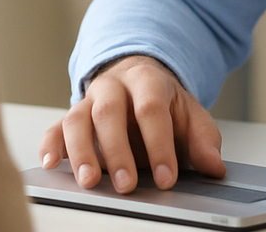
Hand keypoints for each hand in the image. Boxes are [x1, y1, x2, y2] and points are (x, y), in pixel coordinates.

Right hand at [39, 55, 225, 192]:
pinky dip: (50, 145)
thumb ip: (204, 139)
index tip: (166, 178)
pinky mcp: (70, 117)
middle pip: (109, 112)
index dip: (159, 144)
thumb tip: (214, 166)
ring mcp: (88, 100)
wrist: (138, 80)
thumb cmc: (163, 102)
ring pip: (77, 119)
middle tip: (128, 185)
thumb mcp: (190, 114)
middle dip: (118, 151)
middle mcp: (113, 86)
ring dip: (82, 152)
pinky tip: (52, 163)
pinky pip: (54, 128)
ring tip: (90, 181)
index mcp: (147, 80)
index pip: (151, 108)